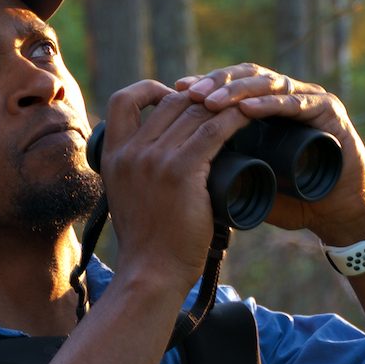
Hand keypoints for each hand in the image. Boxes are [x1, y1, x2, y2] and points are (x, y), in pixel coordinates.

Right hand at [97, 80, 252, 289]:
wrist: (151, 273)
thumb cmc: (148, 245)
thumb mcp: (127, 200)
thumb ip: (136, 176)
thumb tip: (159, 164)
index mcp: (112, 155)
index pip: (124, 99)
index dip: (152, 89)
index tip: (174, 98)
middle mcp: (130, 152)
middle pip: (171, 103)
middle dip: (201, 98)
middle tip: (225, 108)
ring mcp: (154, 159)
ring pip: (194, 112)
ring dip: (223, 104)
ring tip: (245, 107)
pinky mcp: (181, 171)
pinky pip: (214, 131)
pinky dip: (235, 119)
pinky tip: (251, 116)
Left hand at [174, 64, 364, 246]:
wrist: (336, 213)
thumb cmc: (294, 199)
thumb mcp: (250, 180)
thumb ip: (224, 170)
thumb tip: (179, 170)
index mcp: (268, 106)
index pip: (232, 84)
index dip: (205, 85)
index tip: (176, 91)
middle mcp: (288, 95)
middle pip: (247, 75)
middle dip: (217, 83)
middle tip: (191, 93)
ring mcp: (310, 99)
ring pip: (269, 83)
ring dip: (238, 91)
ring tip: (213, 102)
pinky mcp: (330, 111)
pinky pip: (297, 103)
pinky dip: (272, 104)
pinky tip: (249, 108)